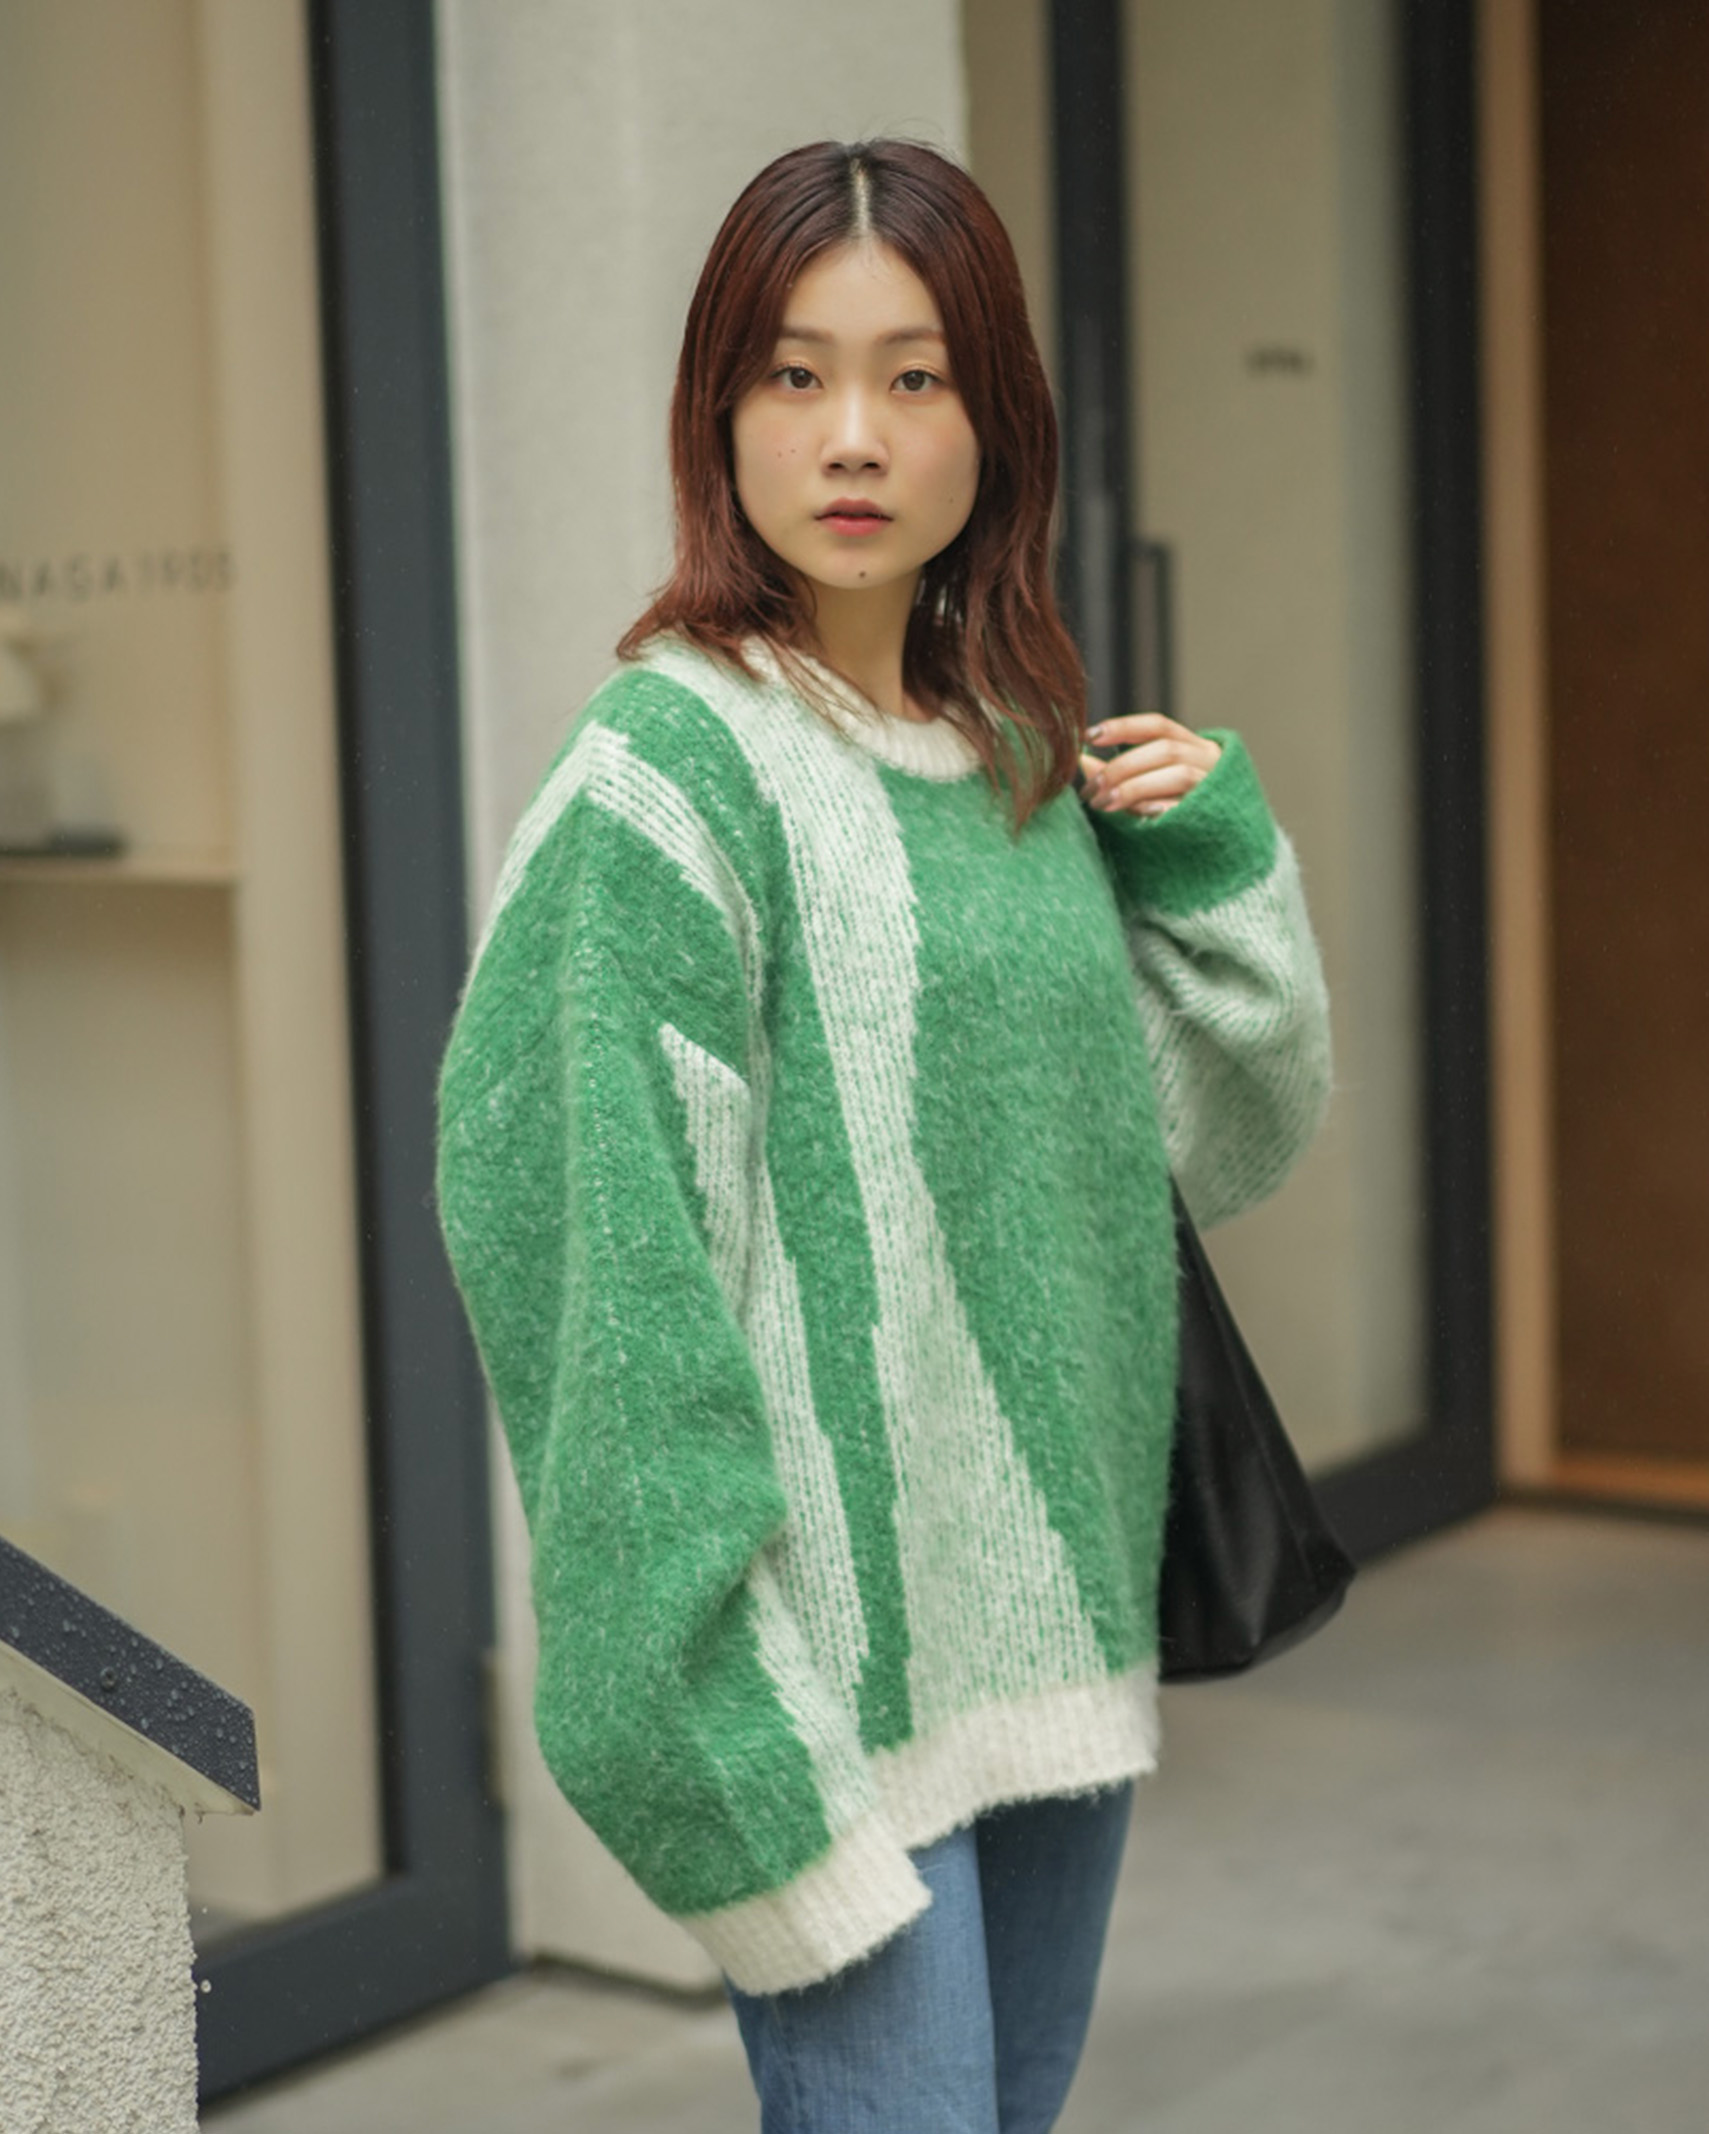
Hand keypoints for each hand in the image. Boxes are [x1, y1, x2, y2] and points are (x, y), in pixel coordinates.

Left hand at [1078, 714, 1221, 816]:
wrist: (1226, 851)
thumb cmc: (1181, 813)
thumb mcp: (1151, 787)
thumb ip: (1123, 774)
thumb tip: (1084, 761)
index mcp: (1194, 747)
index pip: (1158, 726)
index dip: (1124, 726)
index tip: (1090, 736)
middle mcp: (1210, 760)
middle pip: (1165, 750)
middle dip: (1122, 767)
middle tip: (1091, 789)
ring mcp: (1216, 786)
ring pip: (1178, 774)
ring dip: (1135, 787)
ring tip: (1104, 804)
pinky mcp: (1216, 813)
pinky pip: (1187, 805)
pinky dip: (1159, 807)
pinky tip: (1136, 815)